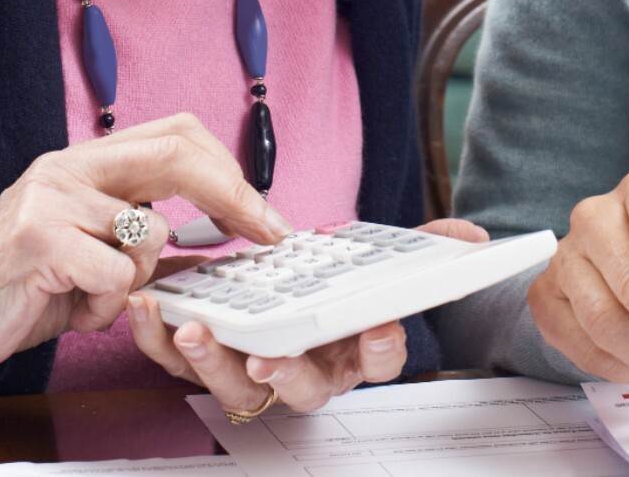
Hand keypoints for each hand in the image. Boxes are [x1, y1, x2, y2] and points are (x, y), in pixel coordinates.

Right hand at [0, 113, 290, 383]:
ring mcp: (52, 199)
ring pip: (151, 234)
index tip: (263, 214)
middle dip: (233, 196)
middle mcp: (69, 167)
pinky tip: (72, 310)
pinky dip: (105, 306)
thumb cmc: (21, 286)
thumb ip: (141, 236)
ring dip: (136, 280)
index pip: (176, 134)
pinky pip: (116, 277)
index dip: (229, 170)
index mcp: (86, 161)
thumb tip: (219, 241)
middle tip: (265, 232)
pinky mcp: (39, 241)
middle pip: (177, 154)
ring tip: (92, 295)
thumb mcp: (87, 249)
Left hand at [127, 217, 491, 411]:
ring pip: (236, 386)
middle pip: (301, 388)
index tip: (380, 328)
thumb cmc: (327, 280)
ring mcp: (252, 370)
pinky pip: (181, 362)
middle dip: (284, 373)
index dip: (381, 350)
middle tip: (269, 355)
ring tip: (195, 329)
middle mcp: (306, 370)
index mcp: (354, 349)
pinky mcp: (204, 357)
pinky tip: (154, 309)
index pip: (379, 360)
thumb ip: (424, 249)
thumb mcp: (376, 259)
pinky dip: (161, 339)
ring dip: (213, 362)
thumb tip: (473, 239)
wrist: (273, 281)